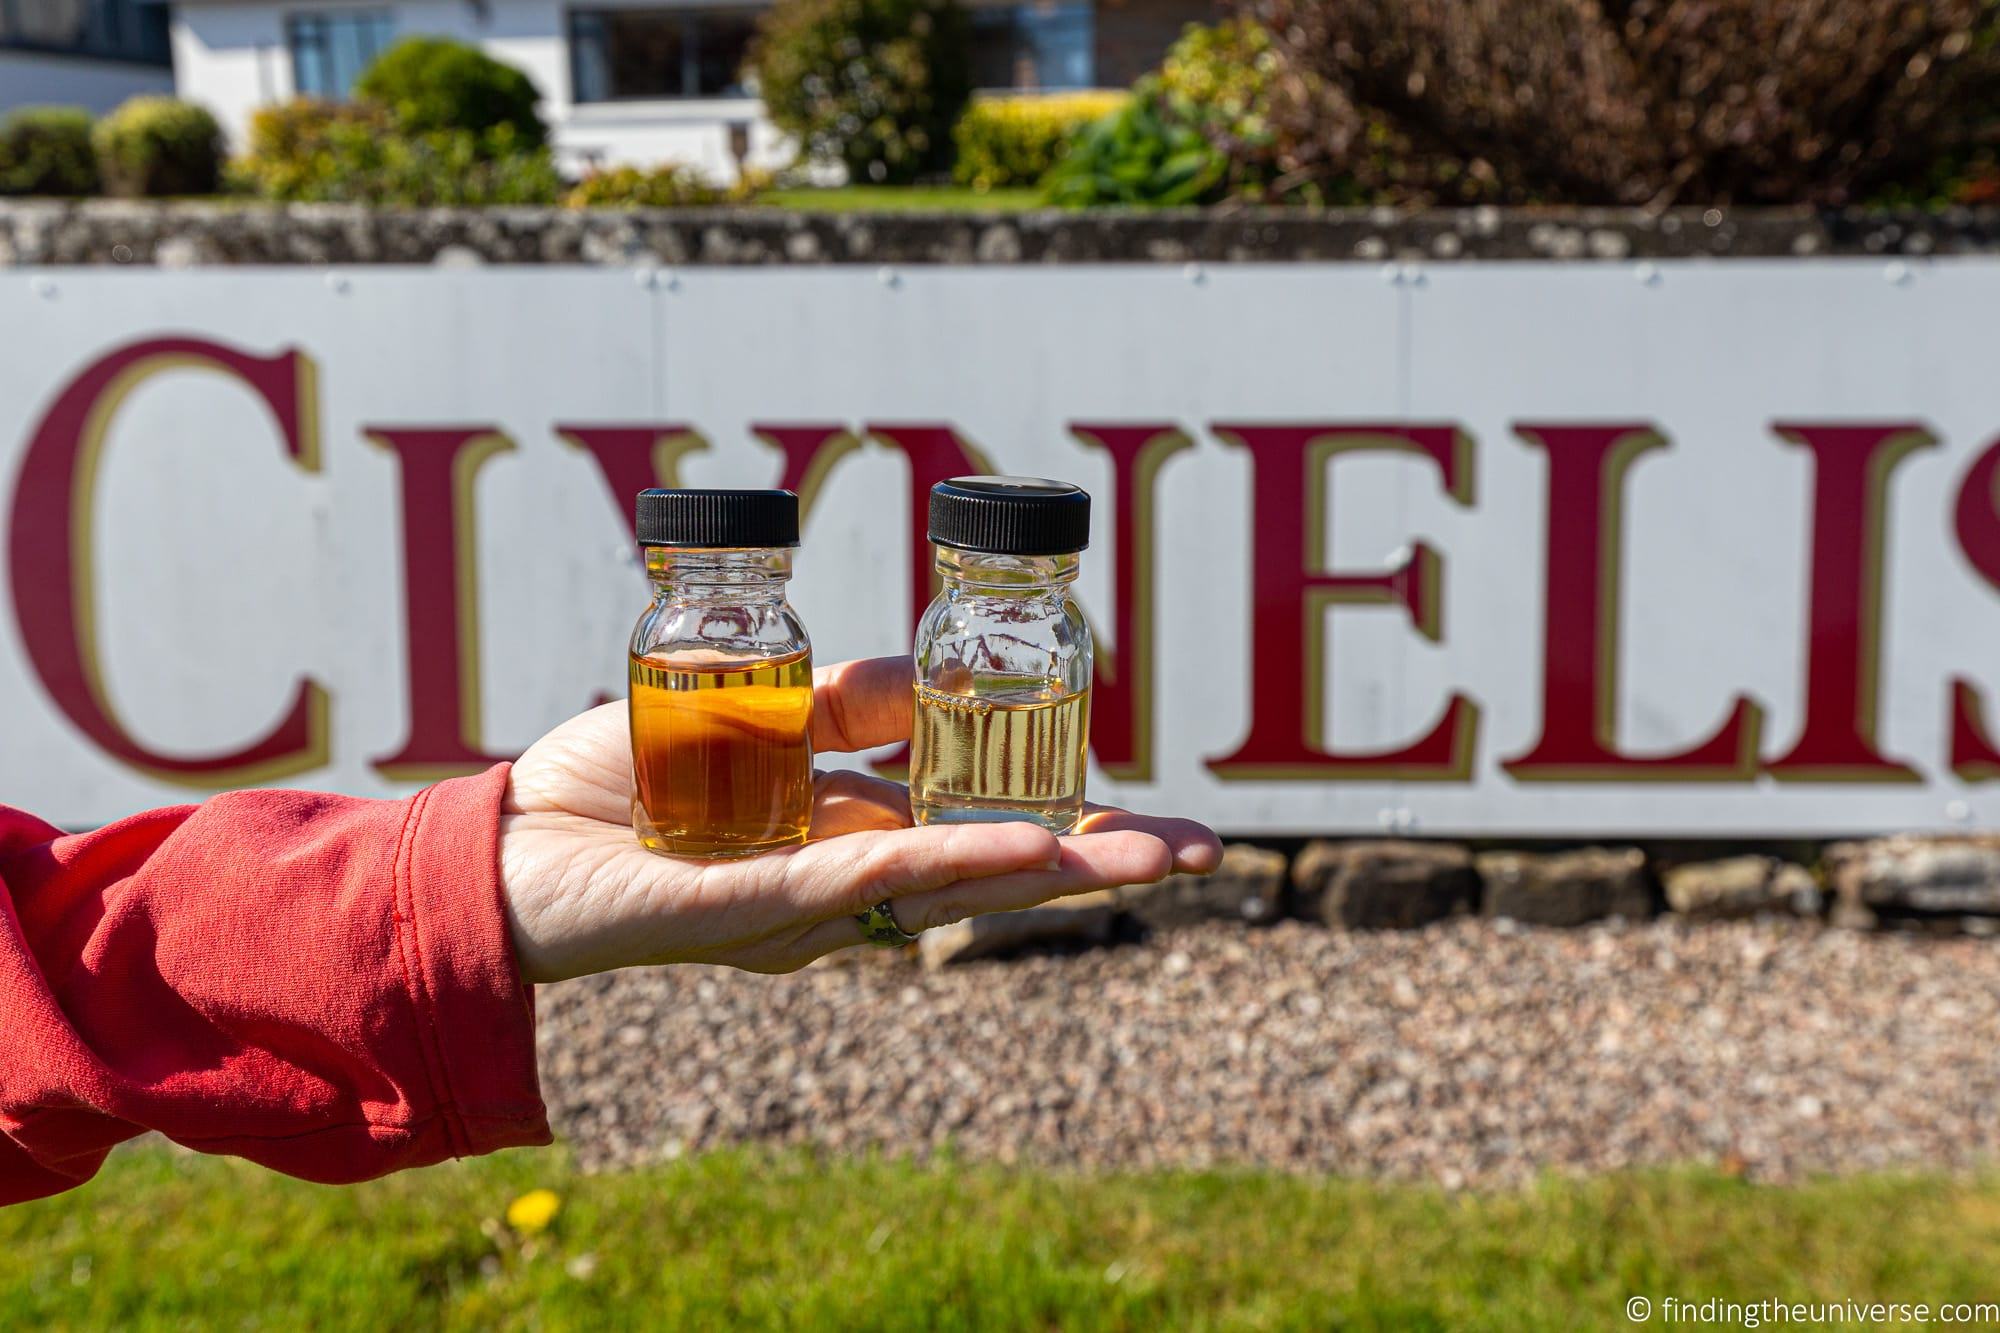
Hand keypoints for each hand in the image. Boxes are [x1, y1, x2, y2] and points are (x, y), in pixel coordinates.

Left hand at [498, 656, 1220, 981]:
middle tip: (1200, 854)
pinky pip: (861, 882)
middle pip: (989, 875)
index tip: (1161, 828)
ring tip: (1148, 857)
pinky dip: (946, 863)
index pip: (978, 839)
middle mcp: (840, 888)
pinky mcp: (749, 904)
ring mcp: (803, 905)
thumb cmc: (617, 789)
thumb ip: (847, 699)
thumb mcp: (751, 712)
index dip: (1072, 832)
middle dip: (1096, 865)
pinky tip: (1020, 849)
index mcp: (848, 843)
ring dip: (1052, 867)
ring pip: (949, 884)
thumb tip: (938, 674)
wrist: (498, 848)